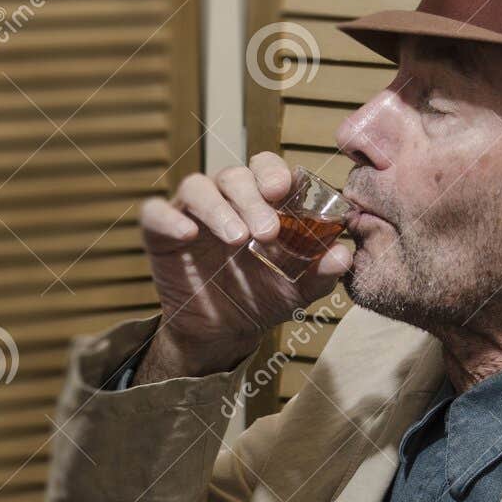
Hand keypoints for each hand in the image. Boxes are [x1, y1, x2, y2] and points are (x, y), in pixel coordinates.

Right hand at [137, 152, 351, 364]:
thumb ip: (322, 273)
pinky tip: (187, 233)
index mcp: (261, 202)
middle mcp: (226, 199)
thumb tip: (345, 256)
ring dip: (218, 208)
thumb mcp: (299, 290)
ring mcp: (193, 213)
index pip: (267, 169)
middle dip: (252, 198)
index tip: (284, 191)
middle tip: (268, 231)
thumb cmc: (264, 297)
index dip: (274, 172)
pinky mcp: (161, 233)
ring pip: (198, 187)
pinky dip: (169, 218)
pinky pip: (156, 213)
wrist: (225, 332)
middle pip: (235, 176)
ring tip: (238, 238)